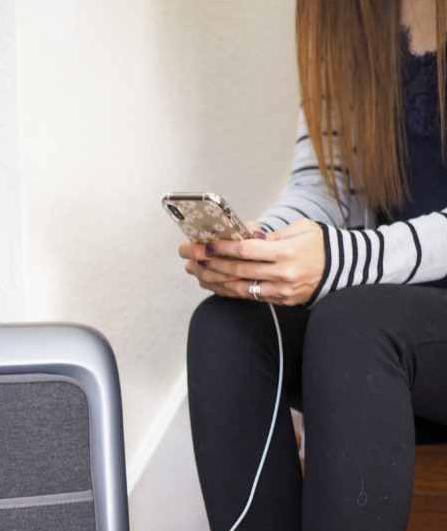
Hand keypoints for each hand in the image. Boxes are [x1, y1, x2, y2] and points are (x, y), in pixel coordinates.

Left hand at [179, 219, 325, 305]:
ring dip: (213, 279)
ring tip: (194, 269)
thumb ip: (270, 233)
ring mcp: (280, 291)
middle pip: (238, 270)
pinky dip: (227, 290)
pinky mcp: (279, 301)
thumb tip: (243, 232)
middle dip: (209, 262)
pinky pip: (248, 296)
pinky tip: (211, 282)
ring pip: (239, 287)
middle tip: (189, 255)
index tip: (204, 244)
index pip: (247, 250)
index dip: (223, 248)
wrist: (341, 270)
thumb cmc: (319, 244)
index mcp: (287, 253)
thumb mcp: (300, 229)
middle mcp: (282, 275)